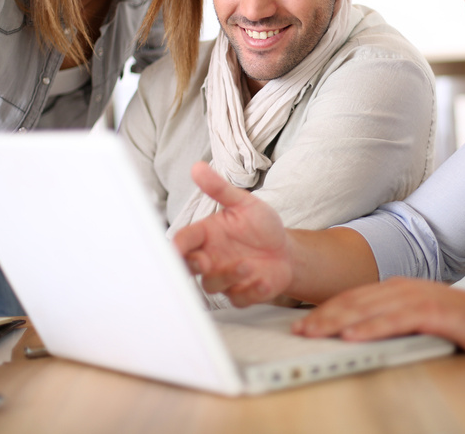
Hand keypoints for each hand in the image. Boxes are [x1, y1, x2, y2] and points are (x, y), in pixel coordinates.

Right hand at [173, 162, 293, 305]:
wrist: (287, 250)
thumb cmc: (262, 226)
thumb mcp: (245, 203)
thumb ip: (220, 188)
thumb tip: (198, 167)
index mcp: (206, 235)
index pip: (183, 241)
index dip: (178, 246)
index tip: (177, 248)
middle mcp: (210, 258)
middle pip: (188, 267)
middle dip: (192, 265)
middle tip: (204, 260)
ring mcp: (224, 278)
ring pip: (212, 285)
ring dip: (228, 277)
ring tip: (248, 264)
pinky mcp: (241, 293)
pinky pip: (238, 298)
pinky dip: (250, 291)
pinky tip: (263, 280)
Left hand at [292, 278, 464, 353]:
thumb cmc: (459, 323)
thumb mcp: (418, 317)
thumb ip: (391, 320)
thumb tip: (358, 333)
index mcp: (398, 287)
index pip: (353, 297)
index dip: (325, 309)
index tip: (303, 322)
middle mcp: (403, 288)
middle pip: (354, 301)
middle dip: (323, 316)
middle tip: (299, 329)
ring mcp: (416, 297)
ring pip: (367, 309)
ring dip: (338, 321)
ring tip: (315, 333)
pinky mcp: (430, 311)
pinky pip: (393, 321)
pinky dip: (370, 328)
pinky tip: (352, 335)